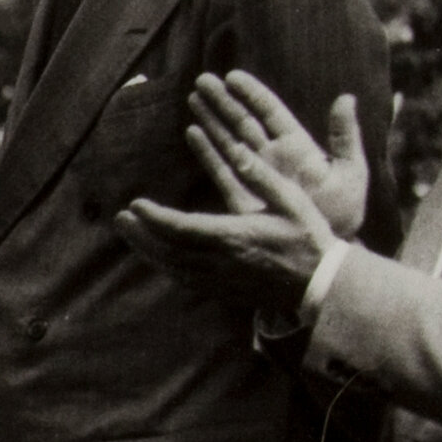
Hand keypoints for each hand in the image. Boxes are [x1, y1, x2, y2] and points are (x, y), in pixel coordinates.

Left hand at [115, 110, 345, 312]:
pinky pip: (185, 280)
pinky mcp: (223, 291)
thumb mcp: (292, 200)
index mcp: (234, 237)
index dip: (154, 217)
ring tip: (130, 234)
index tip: (135, 204)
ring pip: (172, 267)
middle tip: (120, 218)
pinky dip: (165, 266)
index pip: (181, 228)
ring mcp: (220, 280)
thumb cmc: (309, 238)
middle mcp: (220, 262)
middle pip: (168, 250)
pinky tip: (157, 256)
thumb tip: (237, 151)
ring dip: (148, 250)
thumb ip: (262, 176)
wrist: (321, 285)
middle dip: (141, 234)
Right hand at [188, 74, 370, 243]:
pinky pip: (222, 167)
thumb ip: (345, 137)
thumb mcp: (351, 173)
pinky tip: (193, 133)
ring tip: (193, 98)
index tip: (232, 76)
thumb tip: (346, 99)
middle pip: (244, 121)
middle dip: (223, 100)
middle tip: (202, 80)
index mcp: (298, 146)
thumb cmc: (343, 213)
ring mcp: (258, 174)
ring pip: (230, 140)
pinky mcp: (244, 194)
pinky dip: (208, 150)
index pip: (270, 112)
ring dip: (212, 120)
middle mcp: (274, 156)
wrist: (328, 251)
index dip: (252, 93)